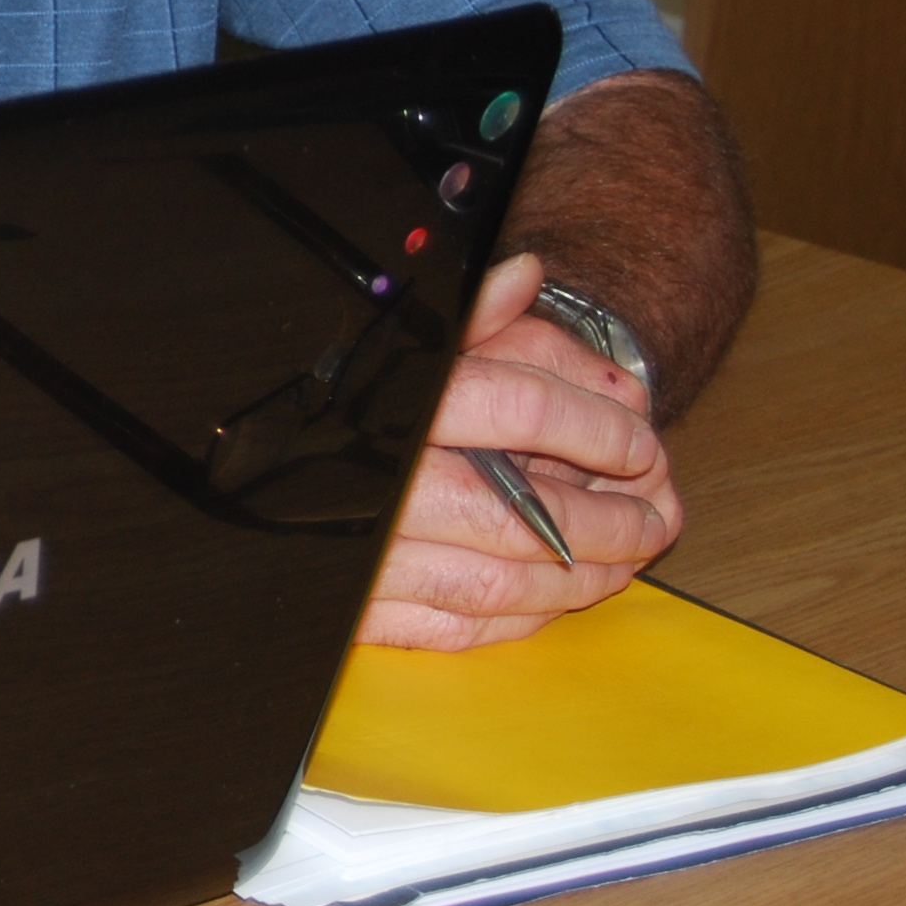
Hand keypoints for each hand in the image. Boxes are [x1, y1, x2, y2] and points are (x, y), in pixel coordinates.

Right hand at [359, 252, 685, 651]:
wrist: (251, 459)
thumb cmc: (341, 397)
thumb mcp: (399, 338)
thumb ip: (467, 315)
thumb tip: (525, 276)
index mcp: (387, 399)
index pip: (520, 407)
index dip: (599, 429)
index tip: (641, 444)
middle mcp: (372, 479)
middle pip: (523, 513)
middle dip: (610, 523)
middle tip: (653, 516)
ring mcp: (362, 554)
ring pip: (497, 584)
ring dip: (579, 580)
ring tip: (624, 560)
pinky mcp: (354, 608)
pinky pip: (453, 629)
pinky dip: (517, 621)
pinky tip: (552, 597)